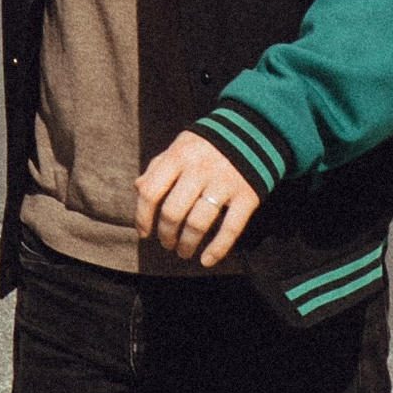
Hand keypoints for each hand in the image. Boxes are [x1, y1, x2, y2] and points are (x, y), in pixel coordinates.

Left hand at [134, 130, 260, 267]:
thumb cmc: (208, 145)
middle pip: (173, 212)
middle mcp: (199, 170)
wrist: (254, 132)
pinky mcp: (247, 196)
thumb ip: (159, 166)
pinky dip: (217, 249)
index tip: (144, 233)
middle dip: (166, 235)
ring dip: (187, 244)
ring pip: (198, 224)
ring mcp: (224, 183)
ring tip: (183, 251)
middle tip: (166, 244)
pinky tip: (207, 260)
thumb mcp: (180, 146)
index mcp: (179, 156)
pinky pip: (230, 229)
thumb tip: (138, 188)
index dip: (142, 217)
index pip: (150, 192)